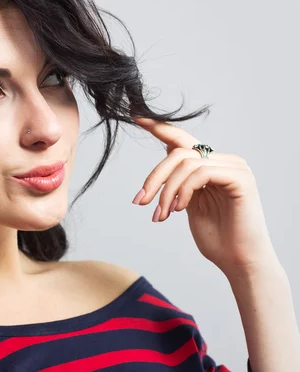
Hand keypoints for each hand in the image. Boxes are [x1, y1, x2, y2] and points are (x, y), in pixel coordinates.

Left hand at [131, 117, 277, 276]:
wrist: (238, 260)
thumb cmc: (216, 237)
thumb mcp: (188, 203)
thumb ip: (180, 181)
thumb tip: (165, 156)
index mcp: (211, 165)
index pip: (182, 140)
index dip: (159, 128)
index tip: (137, 117)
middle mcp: (224, 160)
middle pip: (177, 153)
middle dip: (154, 177)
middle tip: (140, 201)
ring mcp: (234, 167)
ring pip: (185, 163)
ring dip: (166, 190)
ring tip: (161, 214)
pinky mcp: (240, 177)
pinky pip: (201, 172)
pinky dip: (183, 190)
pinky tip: (179, 209)